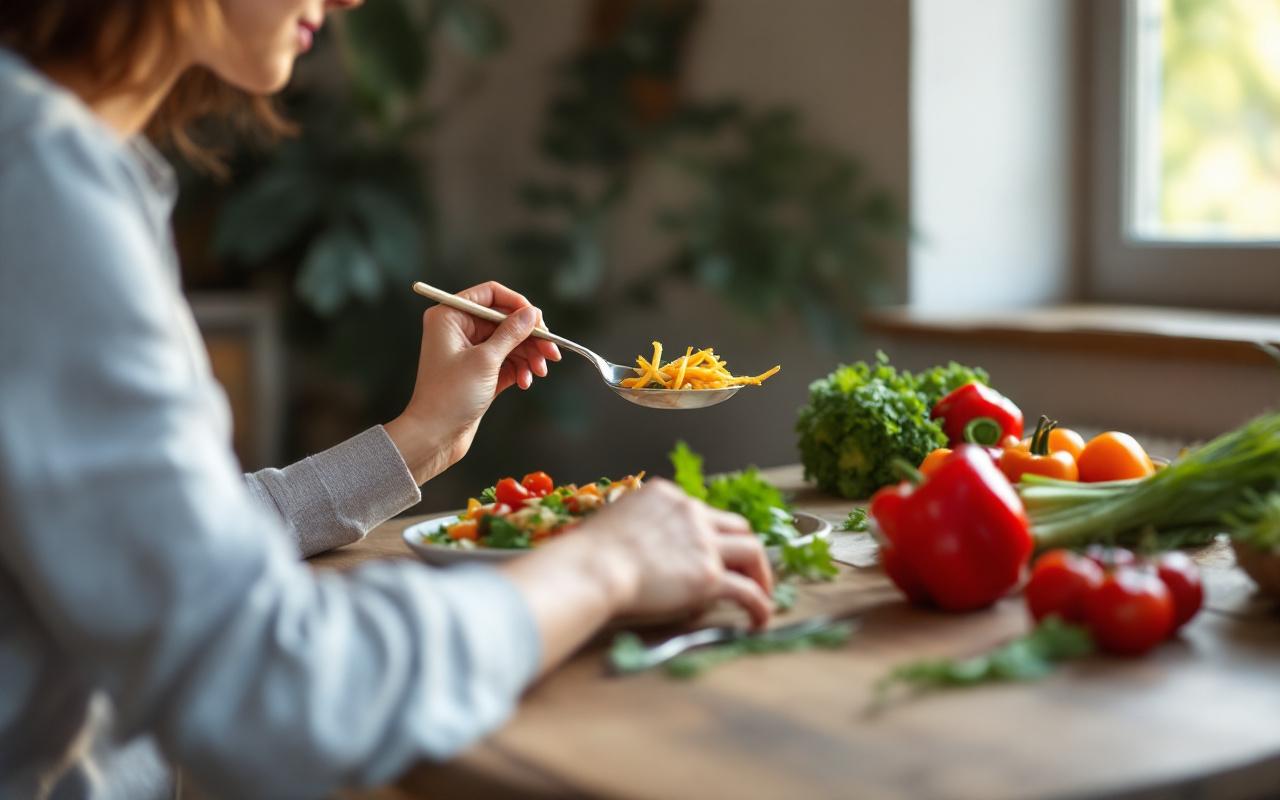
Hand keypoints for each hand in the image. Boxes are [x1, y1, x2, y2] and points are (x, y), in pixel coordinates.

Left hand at [385, 281, 560, 483]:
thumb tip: (533, 313)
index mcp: (451, 316)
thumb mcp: (486, 360)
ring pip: (509, 342)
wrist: (435, 436)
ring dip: (528, 356)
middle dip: (529, 337)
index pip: (491, 294)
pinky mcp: (479, 371)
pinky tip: (524, 383)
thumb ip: (512, 333)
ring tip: (539, 373)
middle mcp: (459, 329)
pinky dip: (519, 369)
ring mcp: (469, 351)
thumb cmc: (450, 396)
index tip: (538, 322)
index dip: (518, 304)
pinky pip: (507, 361)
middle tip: (551, 352)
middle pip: (505, 320)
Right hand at [570, 480, 775, 627]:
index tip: (712, 552)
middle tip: (748, 571)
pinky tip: (759, 620)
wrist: (592, 568)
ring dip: (761, 573)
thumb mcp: (616, 523)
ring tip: (762, 594)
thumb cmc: (588, 553)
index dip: (711, 534)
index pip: (702, 512)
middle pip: (736, 526)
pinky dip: (760, 605)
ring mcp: (703, 543)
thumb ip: (640, 530)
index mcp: (666, 497)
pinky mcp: (709, 575)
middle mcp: (691, 512)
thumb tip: (652, 555)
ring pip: (752, 550)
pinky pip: (748, 591)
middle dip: (745, 549)